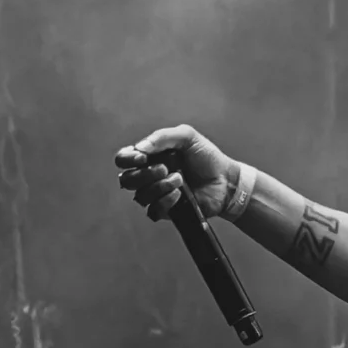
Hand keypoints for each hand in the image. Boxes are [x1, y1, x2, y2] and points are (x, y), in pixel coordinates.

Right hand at [114, 124, 239, 222]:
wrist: (225, 179)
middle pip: (127, 180)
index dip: (127, 159)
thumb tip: (140, 147)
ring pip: (140, 196)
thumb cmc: (206, 157)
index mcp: (150, 157)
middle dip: (144, 174)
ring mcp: (156, 194)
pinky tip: (178, 195)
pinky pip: (153, 211)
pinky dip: (164, 202)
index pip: (123, 159)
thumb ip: (163, 136)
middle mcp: (149, 176)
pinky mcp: (166, 210)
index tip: (143, 157)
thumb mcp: (187, 136)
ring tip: (179, 180)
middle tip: (166, 168)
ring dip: (159, 187)